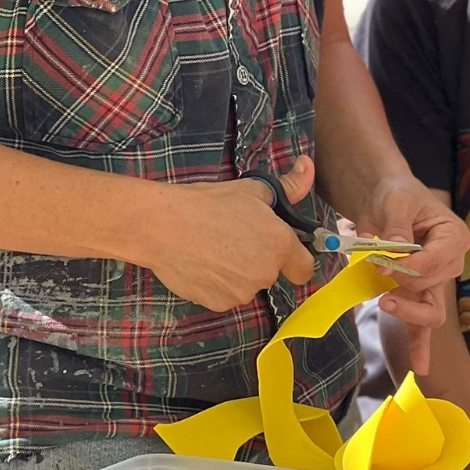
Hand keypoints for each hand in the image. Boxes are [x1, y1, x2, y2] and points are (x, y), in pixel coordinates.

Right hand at [141, 157, 315, 311]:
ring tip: (213, 249)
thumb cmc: (209, 204)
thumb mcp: (253, 189)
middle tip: (235, 238)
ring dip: (238, 273)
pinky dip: (217, 284)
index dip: (296, 261)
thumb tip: (307, 165)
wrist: (162, 225)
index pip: (305, 269)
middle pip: (271, 273)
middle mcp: (266, 274)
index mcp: (280, 245)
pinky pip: (225, 295)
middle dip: (259, 259)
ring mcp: (241, 292)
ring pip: (247, 285)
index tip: (284, 253)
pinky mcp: (218, 304)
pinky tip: (201, 262)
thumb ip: (290, 185)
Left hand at [361, 174, 469, 374]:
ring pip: (430, 312)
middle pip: (431, 288)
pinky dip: (421, 346)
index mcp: (454, 237)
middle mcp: (452, 263)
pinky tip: (419, 367)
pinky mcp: (420, 296)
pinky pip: (423, 326)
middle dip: (403, 285)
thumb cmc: (396, 195)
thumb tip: (394, 253)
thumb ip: (396, 228)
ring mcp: (437, 283)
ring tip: (385, 304)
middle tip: (377, 273)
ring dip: (407, 313)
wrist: (388, 199)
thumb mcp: (396, 202)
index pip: (435, 262)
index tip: (381, 263)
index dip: (407, 266)